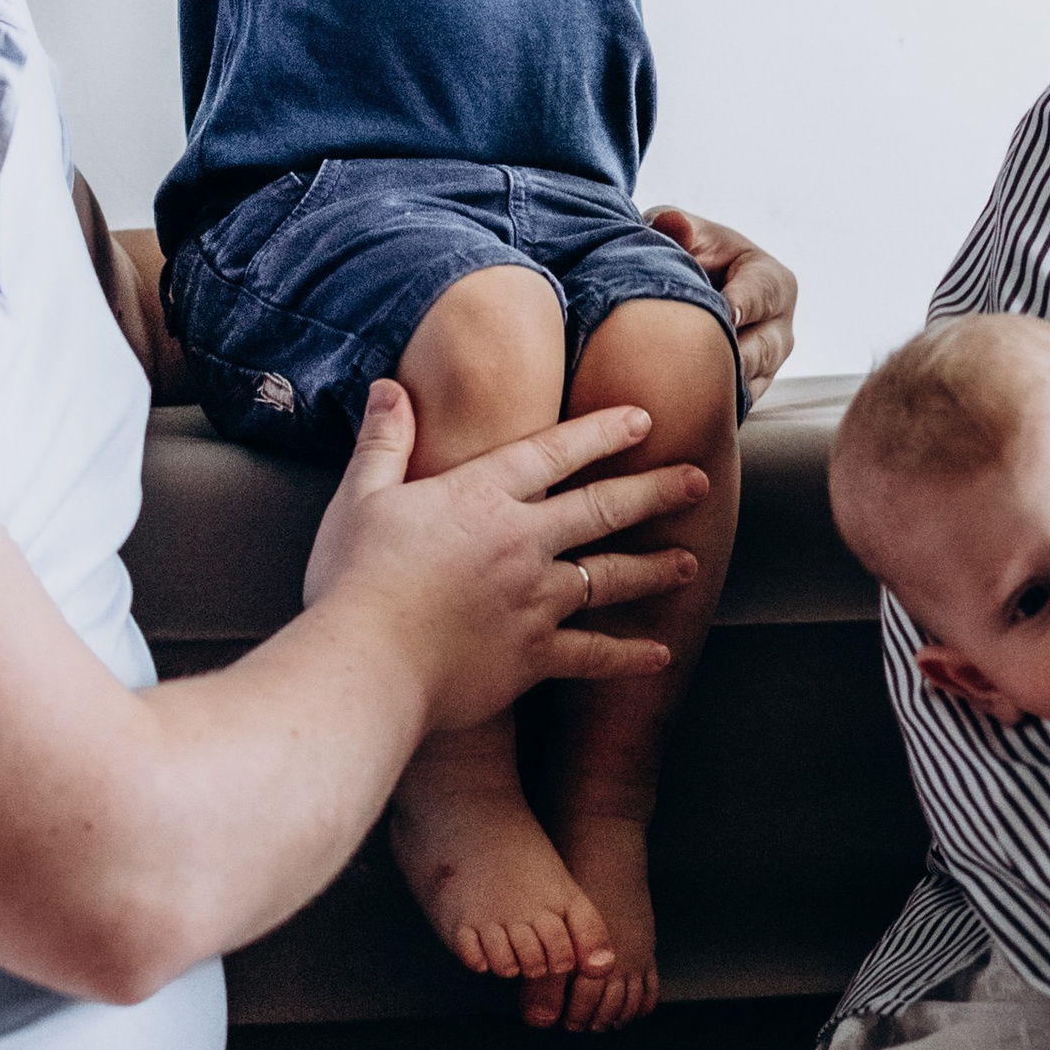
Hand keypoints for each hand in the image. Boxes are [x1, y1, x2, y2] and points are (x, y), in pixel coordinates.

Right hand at [304, 382, 707, 731]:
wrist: (367, 662)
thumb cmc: (353, 580)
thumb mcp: (360, 498)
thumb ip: (383, 442)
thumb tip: (388, 387)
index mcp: (481, 496)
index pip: (554, 452)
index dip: (601, 432)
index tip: (643, 419)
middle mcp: (522, 541)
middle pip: (602, 507)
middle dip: (655, 491)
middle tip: (696, 480)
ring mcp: (535, 600)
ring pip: (610, 577)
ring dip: (654, 568)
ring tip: (689, 562)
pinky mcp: (534, 656)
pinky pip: (594, 655)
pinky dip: (629, 656)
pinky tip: (659, 655)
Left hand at [645, 204, 795, 403]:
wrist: (682, 289)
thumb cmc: (686, 253)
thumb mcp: (681, 231)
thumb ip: (678, 227)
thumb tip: (674, 226)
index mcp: (773, 282)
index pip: (762, 296)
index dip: (740, 304)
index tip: (722, 315)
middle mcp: (780, 330)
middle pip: (760, 351)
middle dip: (728, 354)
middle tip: (694, 361)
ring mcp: (766, 368)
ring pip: (747, 386)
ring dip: (717, 387)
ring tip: (682, 389)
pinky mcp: (746, 395)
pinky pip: (733, 409)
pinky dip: (708, 409)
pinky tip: (677, 409)